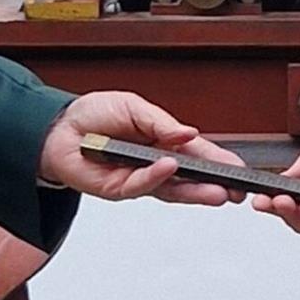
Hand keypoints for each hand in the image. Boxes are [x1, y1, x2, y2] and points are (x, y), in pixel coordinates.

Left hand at [38, 92, 244, 204]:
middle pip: (191, 179)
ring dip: (195, 191)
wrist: (58, 127)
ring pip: (171, 190)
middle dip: (215, 186)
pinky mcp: (118, 189)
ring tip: (218, 191)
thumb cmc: (94, 115)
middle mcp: (155, 165)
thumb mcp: (134, 107)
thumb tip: (189, 133)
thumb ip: (162, 123)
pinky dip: (156, 176)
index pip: (198, 155)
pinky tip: (171, 168)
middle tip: (238, 191)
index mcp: (164, 142)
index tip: (241, 169)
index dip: (220, 162)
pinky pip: (141, 185)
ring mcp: (138, 179)